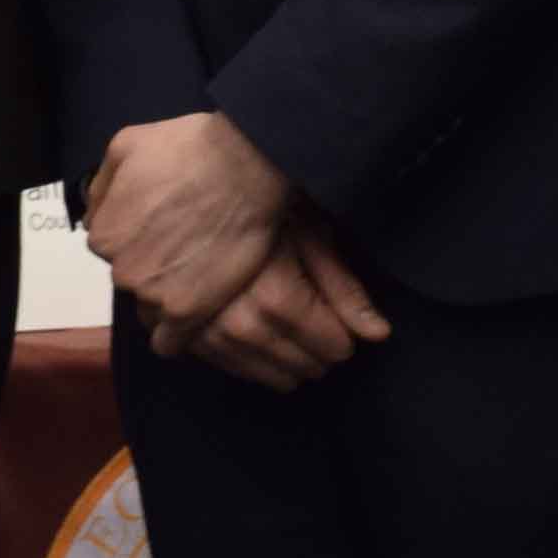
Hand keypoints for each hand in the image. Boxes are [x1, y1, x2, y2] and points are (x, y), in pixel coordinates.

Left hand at [83, 108, 294, 324]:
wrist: (244, 168)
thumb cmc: (187, 150)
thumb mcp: (125, 147)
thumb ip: (103, 187)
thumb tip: (95, 213)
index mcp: (103, 234)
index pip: (111, 245)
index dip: (138, 235)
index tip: (162, 227)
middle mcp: (120, 269)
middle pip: (132, 275)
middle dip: (152, 264)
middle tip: (185, 247)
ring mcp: (153, 295)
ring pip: (151, 306)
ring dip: (168, 295)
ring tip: (198, 275)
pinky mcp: (187, 313)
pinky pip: (169, 342)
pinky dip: (176, 335)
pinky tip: (191, 319)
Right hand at [153, 215, 391, 390]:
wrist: (182, 183)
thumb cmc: (255, 199)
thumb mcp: (311, 232)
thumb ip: (344, 287)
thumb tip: (378, 333)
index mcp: (278, 300)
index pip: (332, 346)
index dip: (344, 334)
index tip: (339, 317)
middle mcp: (240, 326)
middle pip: (299, 365)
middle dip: (316, 351)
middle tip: (315, 322)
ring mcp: (205, 334)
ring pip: (262, 373)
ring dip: (283, 364)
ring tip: (289, 337)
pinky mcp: (180, 333)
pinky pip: (224, 366)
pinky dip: (245, 361)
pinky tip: (253, 340)